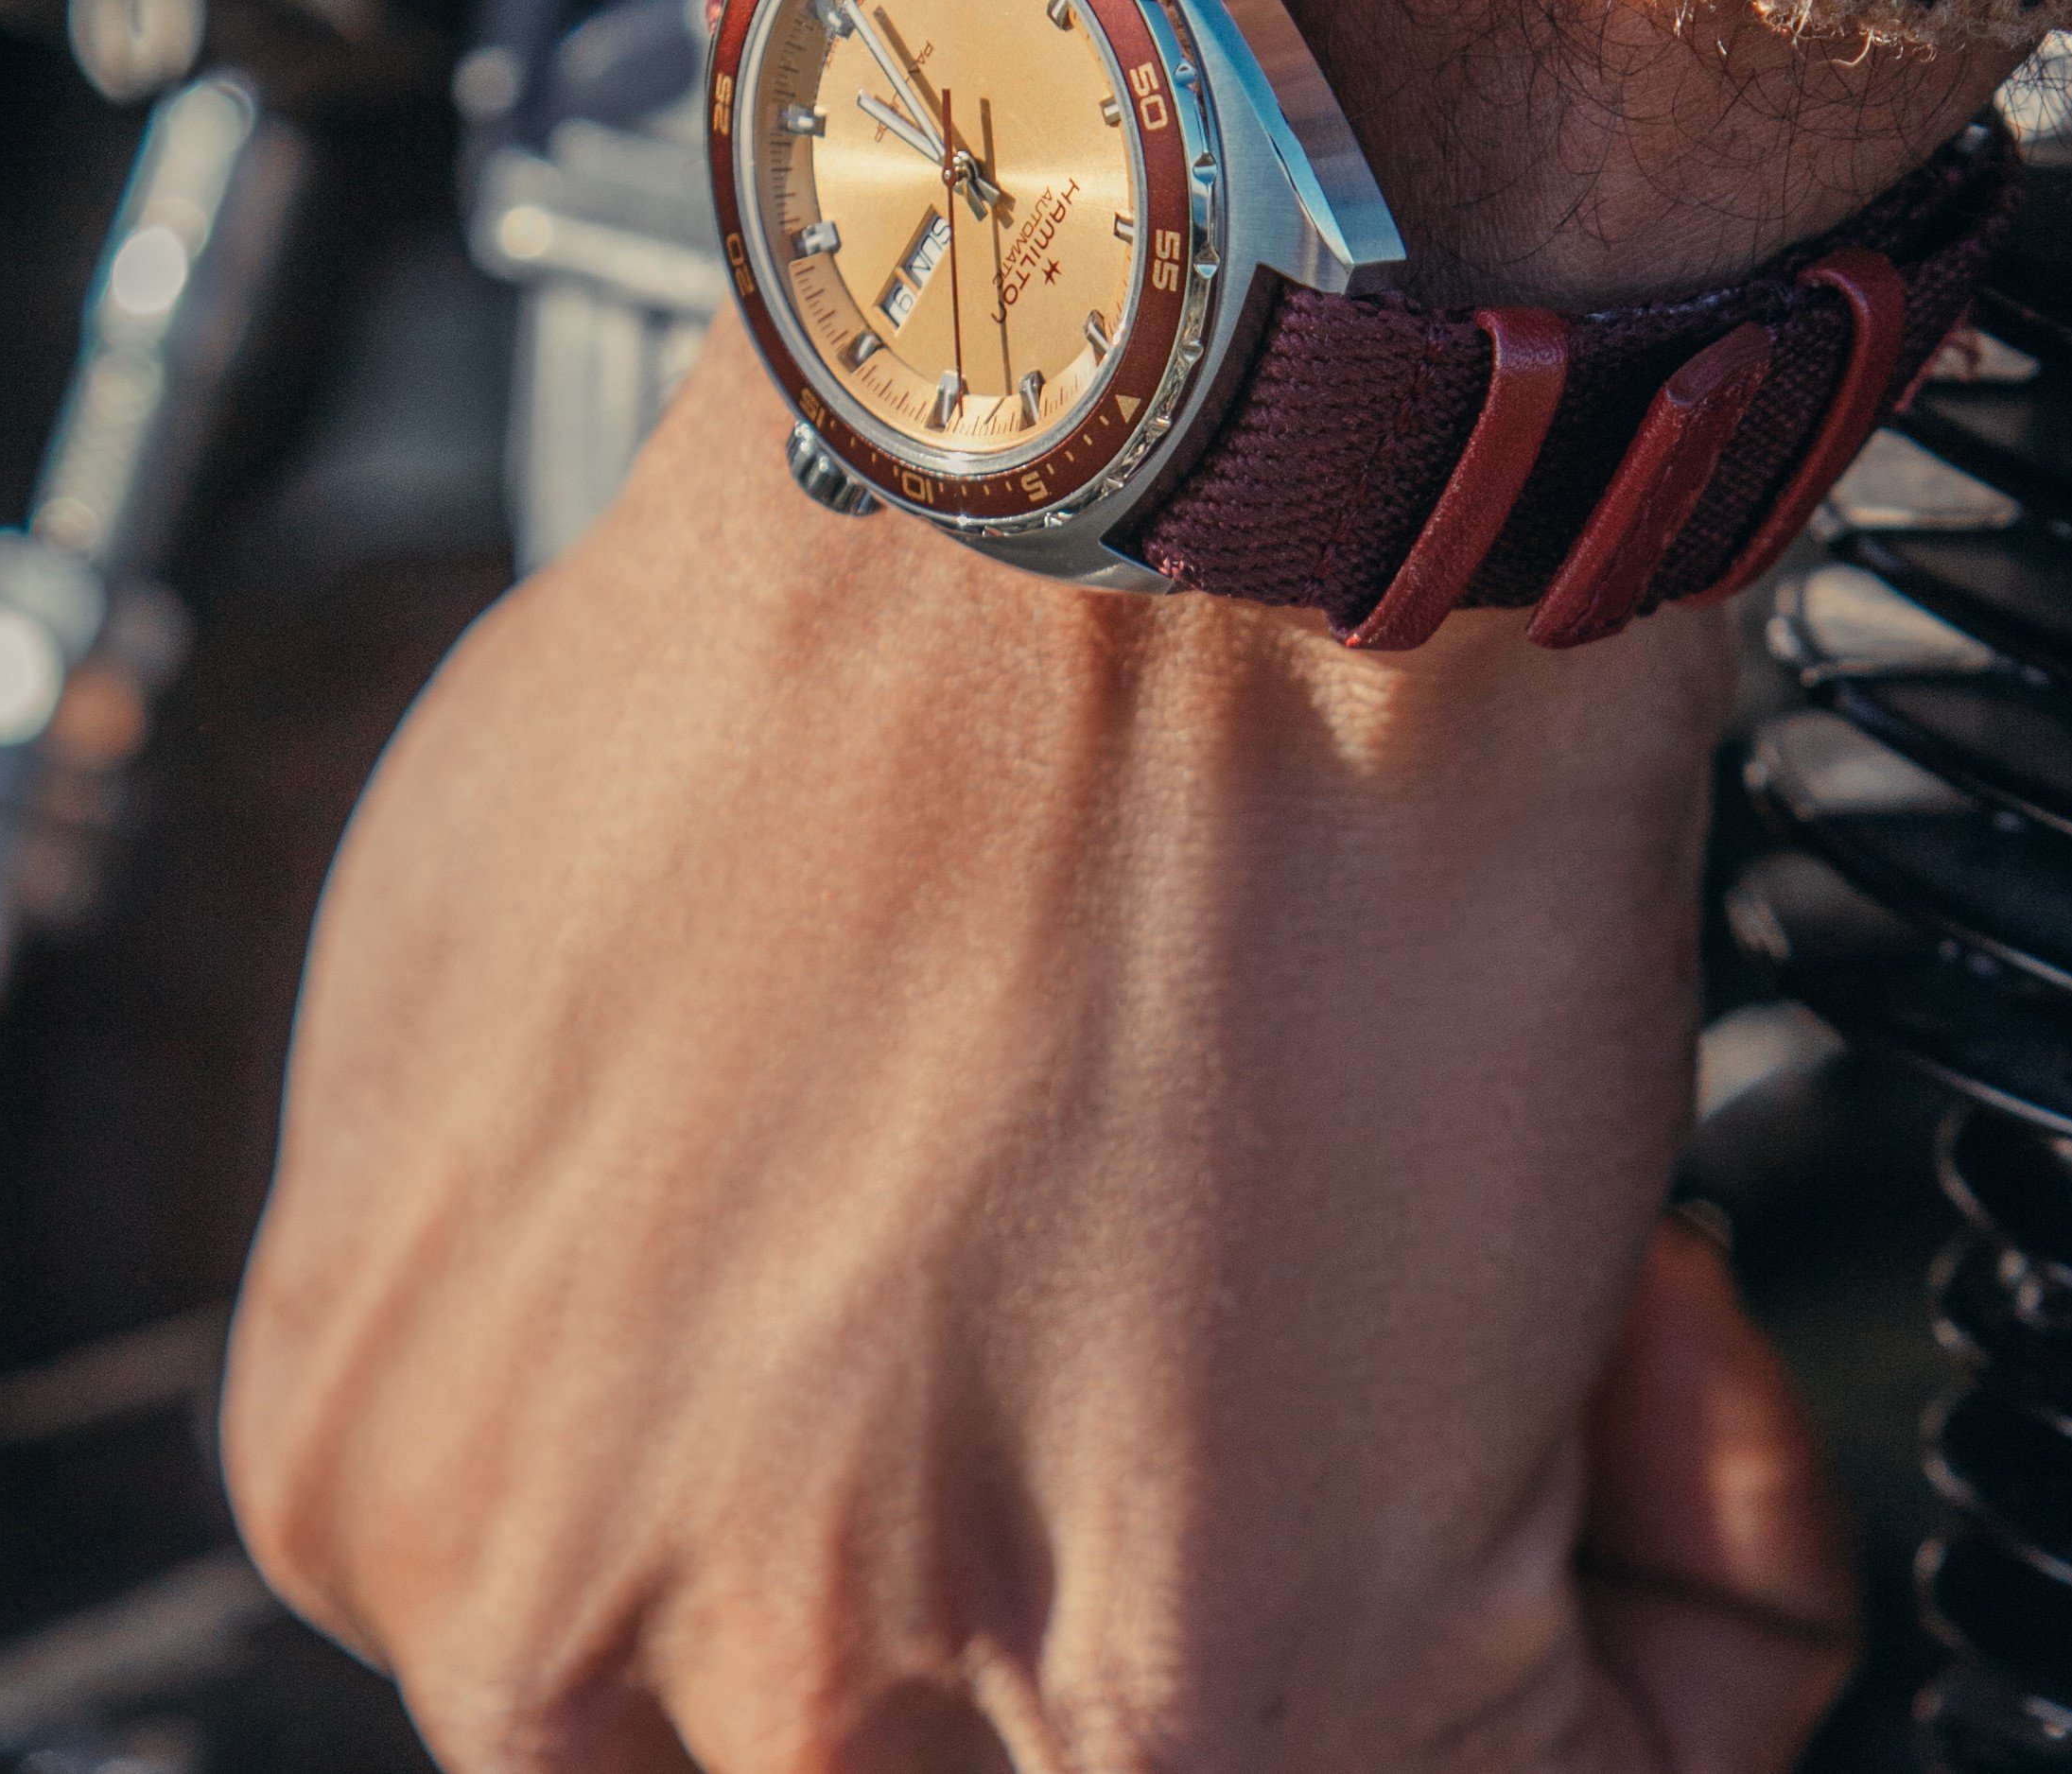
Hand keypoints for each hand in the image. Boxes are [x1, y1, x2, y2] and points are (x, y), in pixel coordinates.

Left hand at [227, 0, 2017, 1772]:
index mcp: (396, 1450)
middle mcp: (586, 1613)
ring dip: (1446, 1543)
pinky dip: (1675, 1602)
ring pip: (1202, 1769)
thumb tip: (731, 1289)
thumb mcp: (532, 917)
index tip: (1121, 1314)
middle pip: (928, 1727)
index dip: (959, 1489)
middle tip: (1328, 1284)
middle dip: (1190, 1520)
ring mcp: (875, 1685)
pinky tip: (1641, 1338)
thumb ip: (577, 1223)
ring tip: (1516, 1258)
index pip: (678, 1656)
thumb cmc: (922, 587)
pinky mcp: (1232, 1696)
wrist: (1191, 432)